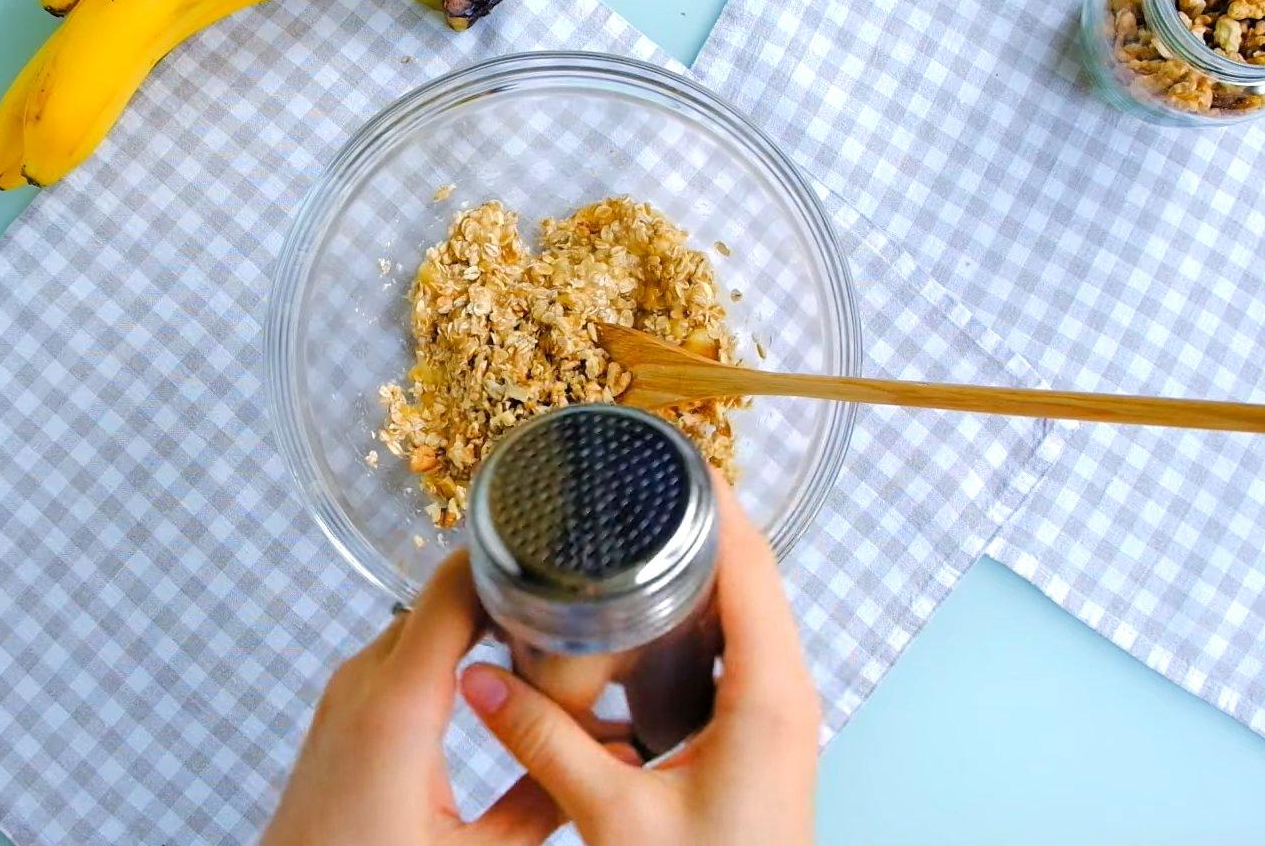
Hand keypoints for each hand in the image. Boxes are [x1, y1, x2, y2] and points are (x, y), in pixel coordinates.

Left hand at [263, 552, 563, 845]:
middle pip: (441, 599)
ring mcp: (345, 694)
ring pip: (421, 623)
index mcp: (398, 707)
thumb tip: (613, 761)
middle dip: (505, 598)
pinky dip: (445, 653)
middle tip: (568, 622)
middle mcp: (363, 684)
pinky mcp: (341, 713)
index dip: (509, 565)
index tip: (561, 573)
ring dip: (474, 625)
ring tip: (538, 649)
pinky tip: (487, 685)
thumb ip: (544, 799)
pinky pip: (399, 655)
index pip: (453, 587)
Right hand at [458, 474, 820, 844]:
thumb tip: (477, 681)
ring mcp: (778, 713)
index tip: (666, 454)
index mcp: (769, 696)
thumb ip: (542, 744)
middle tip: (630, 482)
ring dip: (697, 567)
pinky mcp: (760, 734)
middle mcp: (787, 692)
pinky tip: (646, 610)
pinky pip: (736, 649)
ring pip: (745, 610)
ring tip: (630, 527)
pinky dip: (697, 616)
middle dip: (695, 522)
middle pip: (751, 573)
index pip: (750, 563)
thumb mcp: (614, 818)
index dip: (714, 500)